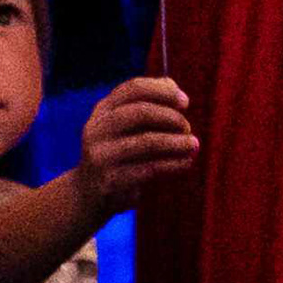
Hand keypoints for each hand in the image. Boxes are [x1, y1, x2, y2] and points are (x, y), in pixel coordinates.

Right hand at [74, 74, 200, 211]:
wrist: (88, 194)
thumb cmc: (120, 152)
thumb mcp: (128, 126)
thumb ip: (149, 105)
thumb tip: (175, 90)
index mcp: (103, 110)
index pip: (134, 88)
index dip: (163, 91)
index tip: (185, 102)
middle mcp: (97, 129)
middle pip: (140, 112)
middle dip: (171, 117)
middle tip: (187, 128)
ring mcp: (101, 156)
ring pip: (147, 141)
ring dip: (177, 142)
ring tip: (194, 145)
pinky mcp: (110, 181)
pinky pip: (149, 169)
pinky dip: (173, 164)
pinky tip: (186, 162)